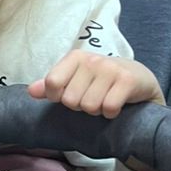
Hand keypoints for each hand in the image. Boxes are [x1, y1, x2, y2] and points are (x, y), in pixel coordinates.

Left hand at [28, 51, 162, 117]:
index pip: (52, 83)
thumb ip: (51, 85)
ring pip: (90, 106)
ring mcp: (110, 69)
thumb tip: (31, 91)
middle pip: (70, 100)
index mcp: (74, 57)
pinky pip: (108, 108)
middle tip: (93, 98)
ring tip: (104, 100)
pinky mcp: (127, 81)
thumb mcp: (75, 79)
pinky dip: (111, 113)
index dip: (58, 97)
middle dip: (80, 106)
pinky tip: (116, 105)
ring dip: (97, 110)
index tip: (70, 94)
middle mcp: (91, 60)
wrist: (140, 78)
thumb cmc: (101, 80)